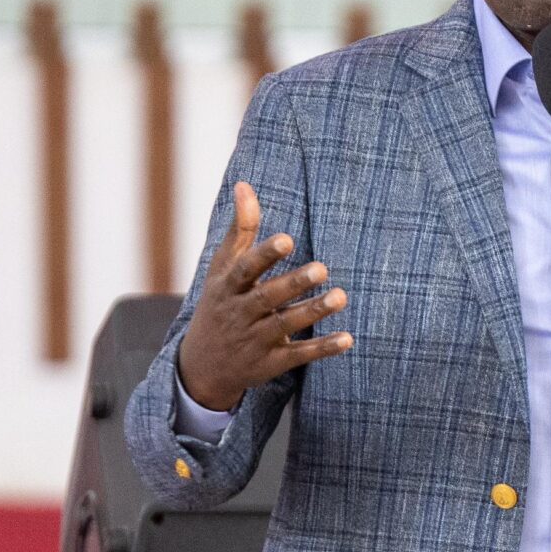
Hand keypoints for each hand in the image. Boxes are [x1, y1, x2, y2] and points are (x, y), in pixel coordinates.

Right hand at [174, 182, 352, 411]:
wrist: (202, 366)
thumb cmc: (220, 304)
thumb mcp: (222, 269)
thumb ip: (240, 229)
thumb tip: (244, 185)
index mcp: (227, 287)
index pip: (246, 269)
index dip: (265, 254)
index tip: (287, 239)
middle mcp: (240, 313)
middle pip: (267, 297)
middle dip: (294, 283)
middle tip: (322, 268)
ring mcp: (255, 340)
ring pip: (285, 324)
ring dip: (313, 311)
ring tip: (341, 297)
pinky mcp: (271, 363)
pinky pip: (299, 355)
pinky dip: (322, 348)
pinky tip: (347, 339)